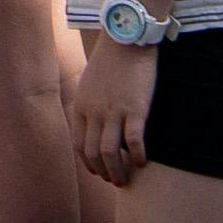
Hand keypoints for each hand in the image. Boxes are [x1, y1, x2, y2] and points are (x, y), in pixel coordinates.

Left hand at [74, 37, 154, 185]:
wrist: (126, 40)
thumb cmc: (111, 62)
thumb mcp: (90, 84)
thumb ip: (90, 104)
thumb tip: (96, 123)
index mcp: (81, 107)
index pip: (79, 145)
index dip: (88, 163)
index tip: (98, 172)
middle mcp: (93, 112)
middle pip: (93, 153)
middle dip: (103, 172)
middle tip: (115, 182)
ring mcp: (113, 111)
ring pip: (109, 152)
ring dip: (117, 171)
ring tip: (126, 181)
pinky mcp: (135, 109)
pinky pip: (133, 141)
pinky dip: (136, 156)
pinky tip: (142, 163)